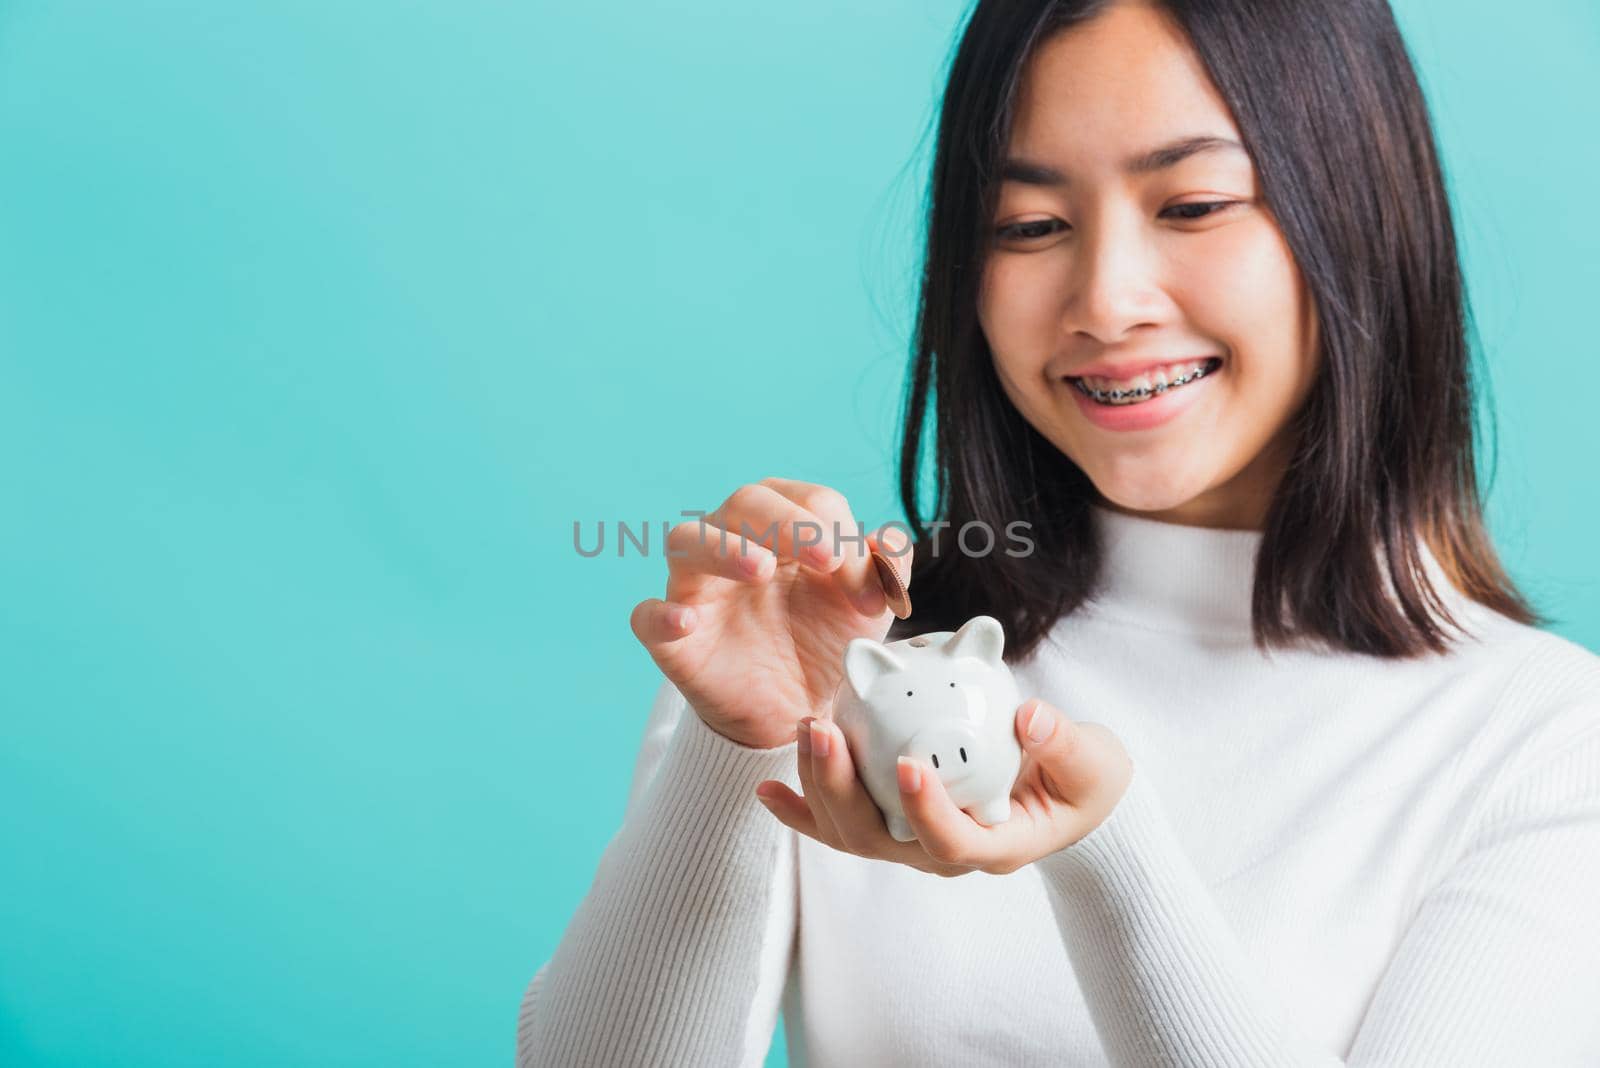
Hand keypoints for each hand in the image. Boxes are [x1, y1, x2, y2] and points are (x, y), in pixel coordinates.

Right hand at [629, 477, 912, 749]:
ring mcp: (698, 588)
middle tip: (825, 558)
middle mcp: (735, 543)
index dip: (840, 534)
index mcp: (785, 527)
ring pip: (688, 541)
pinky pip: (648, 617)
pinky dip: (662, 615)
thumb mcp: (868, 607)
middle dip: (788, 522)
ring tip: (760, 569)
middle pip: (746, 502)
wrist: (800, 711)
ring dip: (723, 547)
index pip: (808, 501)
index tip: (867, 587)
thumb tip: (885, 541)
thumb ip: (886, 568)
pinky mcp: (673, 639)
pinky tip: (686, 621)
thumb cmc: (825, 642)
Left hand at [754, 698, 1131, 874]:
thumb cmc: (1082, 778)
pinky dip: (802, 810)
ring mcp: (912, 842)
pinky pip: (839, 824)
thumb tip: (1029, 717)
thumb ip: (1063, 742)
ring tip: (805, 728)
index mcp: (995, 844)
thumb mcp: (1092, 759)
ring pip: (850, 830)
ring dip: (818, 784)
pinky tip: (767, 789)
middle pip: (880, 838)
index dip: (924, 810)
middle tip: (823, 729)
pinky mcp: (891, 825)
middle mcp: (943, 852)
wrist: (1066, 796)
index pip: (951, 841)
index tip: (905, 764)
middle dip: (842, 788)